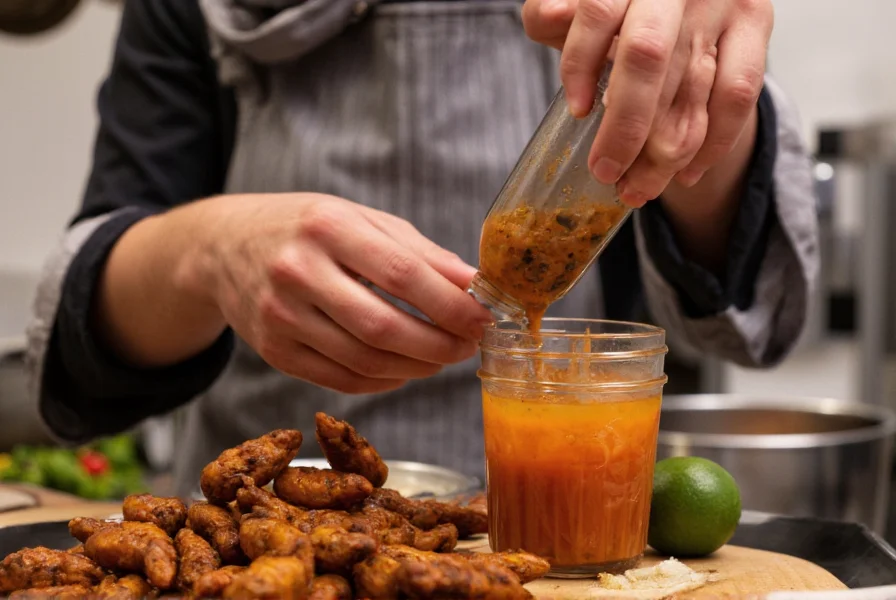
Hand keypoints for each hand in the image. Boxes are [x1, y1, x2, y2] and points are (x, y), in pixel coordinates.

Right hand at [187, 193, 490, 393]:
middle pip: (384, 328)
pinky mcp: (274, 351)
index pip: (402, 274)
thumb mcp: (363, 220)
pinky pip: (342, 380)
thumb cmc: (309, 228)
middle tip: (469, 346)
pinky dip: (384, 382)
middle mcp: (297, 272)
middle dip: (439, 345)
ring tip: (442, 357)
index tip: (483, 318)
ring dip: (417, 367)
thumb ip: (421, 253)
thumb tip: (476, 286)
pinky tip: (405, 369)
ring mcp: (280, 317)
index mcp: (328, 227)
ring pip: (365, 361)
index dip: (450, 304)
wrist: (225, 246)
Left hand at [522, 0, 772, 206]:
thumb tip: (552, 16)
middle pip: (648, 58)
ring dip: (664, 153)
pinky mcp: (755, 24)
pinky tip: (684, 174)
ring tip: (637, 188)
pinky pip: (736, 96)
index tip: (577, 111)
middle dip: (625, 128)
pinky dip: (712, 145)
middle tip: (606, 172)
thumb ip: (554, 13)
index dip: (582, 63)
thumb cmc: (621, 6)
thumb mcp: (580, 2)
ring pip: (693, 88)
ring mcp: (722, 2)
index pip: (598, 13)